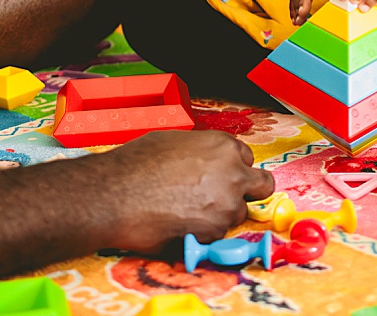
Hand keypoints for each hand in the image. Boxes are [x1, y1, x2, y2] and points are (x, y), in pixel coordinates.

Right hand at [91, 130, 272, 254]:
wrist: (114, 194)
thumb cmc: (134, 166)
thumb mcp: (172, 142)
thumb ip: (199, 153)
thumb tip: (201, 163)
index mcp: (223, 146)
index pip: (247, 159)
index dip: (235, 170)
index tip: (224, 179)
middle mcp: (233, 172)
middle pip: (261, 186)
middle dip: (247, 194)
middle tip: (224, 201)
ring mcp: (228, 203)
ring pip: (237, 214)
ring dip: (220, 216)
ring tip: (187, 213)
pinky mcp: (215, 230)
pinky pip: (217, 235)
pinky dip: (203, 234)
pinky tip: (179, 225)